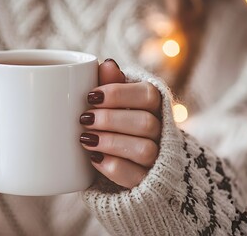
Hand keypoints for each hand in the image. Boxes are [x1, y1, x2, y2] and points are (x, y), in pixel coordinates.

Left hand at [80, 59, 161, 188]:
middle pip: (146, 123)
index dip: (118, 94)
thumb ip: (111, 85)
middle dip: (110, 120)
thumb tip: (107, 63)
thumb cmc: (117, 124)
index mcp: (155, 106)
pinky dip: (112, 166)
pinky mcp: (147, 182)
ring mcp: (158, 158)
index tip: (90, 96)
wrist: (127, 164)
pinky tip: (93, 158)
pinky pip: (135, 176)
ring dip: (111, 142)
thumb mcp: (113, 103)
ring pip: (144, 150)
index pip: (148, 95)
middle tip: (84, 119)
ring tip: (86, 139)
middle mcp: (162, 132)